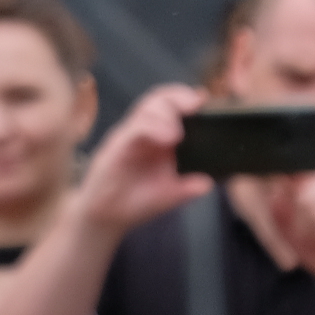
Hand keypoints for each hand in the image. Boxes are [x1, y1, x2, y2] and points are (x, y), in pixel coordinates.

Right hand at [69, 84, 213, 239]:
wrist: (106, 217)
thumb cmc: (135, 201)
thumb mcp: (168, 195)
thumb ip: (187, 188)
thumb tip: (209, 182)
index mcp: (159, 137)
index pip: (172, 105)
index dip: (187, 97)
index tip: (205, 99)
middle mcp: (144, 131)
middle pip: (159, 99)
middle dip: (178, 96)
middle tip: (196, 105)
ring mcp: (129, 136)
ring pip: (145, 108)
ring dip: (166, 113)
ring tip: (179, 133)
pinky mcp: (117, 146)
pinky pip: (133, 129)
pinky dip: (151, 128)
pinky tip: (167, 138)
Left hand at [272, 172, 314, 291]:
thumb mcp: (288, 228)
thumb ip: (280, 206)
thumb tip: (278, 184)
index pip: (294, 179)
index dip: (288, 202)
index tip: (295, 222)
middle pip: (301, 195)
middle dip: (300, 223)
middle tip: (313, 237)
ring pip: (313, 208)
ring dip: (313, 232)